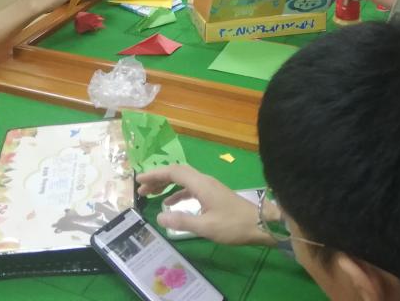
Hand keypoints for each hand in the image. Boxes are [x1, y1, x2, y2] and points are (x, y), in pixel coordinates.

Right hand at [137, 164, 271, 245]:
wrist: (260, 224)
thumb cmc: (233, 225)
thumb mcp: (206, 227)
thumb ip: (182, 221)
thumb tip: (158, 216)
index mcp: (201, 184)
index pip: (173, 172)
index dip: (155, 174)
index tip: (139, 181)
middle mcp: (204, 181)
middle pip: (176, 172)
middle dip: (157, 178)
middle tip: (141, 190)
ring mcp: (209, 186)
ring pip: (183, 180)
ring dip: (166, 185)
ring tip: (151, 195)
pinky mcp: (213, 194)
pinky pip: (190, 188)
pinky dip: (177, 193)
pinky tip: (170, 203)